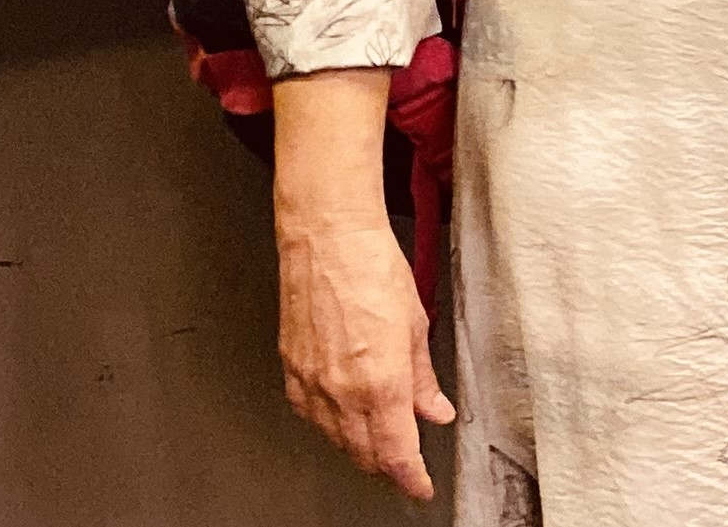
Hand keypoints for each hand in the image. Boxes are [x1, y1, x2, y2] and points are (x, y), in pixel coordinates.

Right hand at [275, 215, 451, 498]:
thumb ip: (424, 377)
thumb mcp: (415, 323)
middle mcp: (342, 391)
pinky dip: (333, 426)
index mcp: (380, 381)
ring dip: (361, 448)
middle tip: (406, 464)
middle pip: (365, 453)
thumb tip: (436, 409)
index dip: (411, 478)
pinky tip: (346, 416)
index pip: (396, 452)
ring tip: (381, 442)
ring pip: (338, 440)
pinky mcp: (292, 374)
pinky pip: (313, 417)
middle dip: (388, 465)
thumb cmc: (371, 267)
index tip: (421, 487)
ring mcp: (312, 385)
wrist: (326, 240)